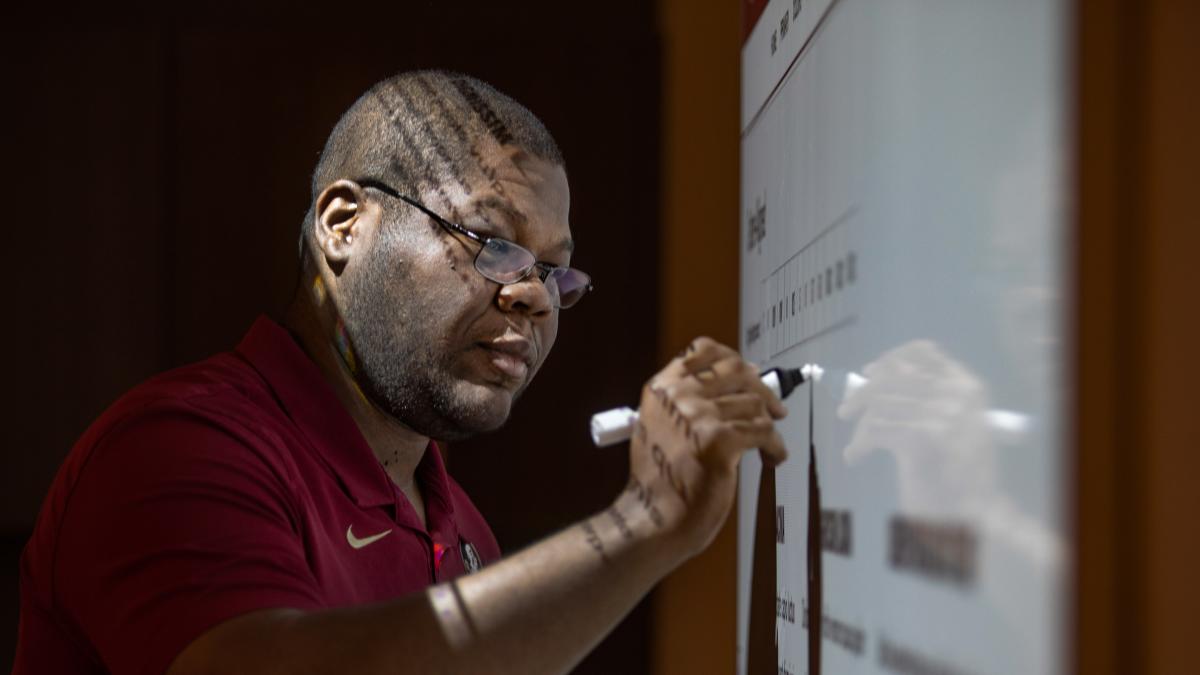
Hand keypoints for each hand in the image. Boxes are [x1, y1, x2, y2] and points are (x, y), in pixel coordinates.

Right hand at [618, 337, 787, 559]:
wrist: (654, 519)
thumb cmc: (663, 480)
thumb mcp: (662, 424)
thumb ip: (690, 399)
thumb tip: (740, 377)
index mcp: (662, 388)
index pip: (704, 350)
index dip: (734, 359)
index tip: (750, 373)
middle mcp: (677, 396)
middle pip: (737, 371)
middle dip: (762, 390)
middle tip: (774, 409)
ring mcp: (698, 416)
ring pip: (754, 405)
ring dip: (768, 427)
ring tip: (765, 446)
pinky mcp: (719, 441)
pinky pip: (764, 431)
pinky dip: (775, 446)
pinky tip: (771, 458)